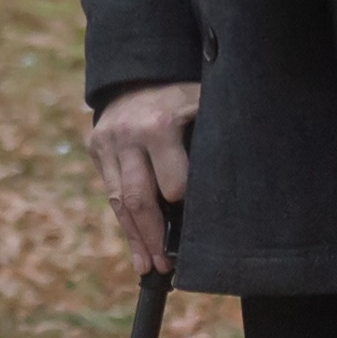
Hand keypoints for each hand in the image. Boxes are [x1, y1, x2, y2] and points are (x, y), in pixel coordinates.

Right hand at [90, 81, 197, 278]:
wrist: (141, 69)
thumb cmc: (185, 94)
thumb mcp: (206, 106)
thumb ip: (216, 138)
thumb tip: (241, 184)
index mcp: (158, 126)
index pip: (172, 184)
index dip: (186, 207)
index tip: (200, 232)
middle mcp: (127, 136)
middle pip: (138, 199)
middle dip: (153, 237)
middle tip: (166, 267)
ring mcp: (106, 143)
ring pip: (119, 201)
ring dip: (136, 239)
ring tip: (150, 268)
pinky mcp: (95, 148)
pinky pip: (110, 194)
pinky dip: (124, 224)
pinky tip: (137, 252)